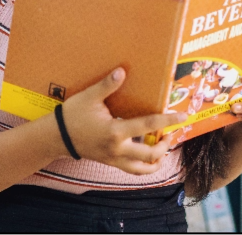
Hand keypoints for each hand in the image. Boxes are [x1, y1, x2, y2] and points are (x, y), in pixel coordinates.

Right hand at [58, 68, 184, 174]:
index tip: (183, 117)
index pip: (148, 125)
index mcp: (116, 131)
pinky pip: (132, 170)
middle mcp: (118, 149)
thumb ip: (107, 85)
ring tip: (164, 149)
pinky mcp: (110, 163)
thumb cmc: (73, 115)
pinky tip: (148, 157)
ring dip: (157, 160)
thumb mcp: (89, 97)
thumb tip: (122, 71)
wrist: (57, 137)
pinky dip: (144, 166)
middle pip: (151, 153)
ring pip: (143, 169)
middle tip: (173, 134)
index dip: (168, 121)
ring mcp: (114, 159)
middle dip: (165, 145)